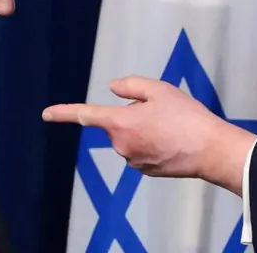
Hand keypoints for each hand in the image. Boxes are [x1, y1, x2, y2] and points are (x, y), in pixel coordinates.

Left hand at [42, 76, 256, 194]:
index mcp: (120, 123)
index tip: (46, 113)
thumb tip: (113, 89)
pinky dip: (153, 142)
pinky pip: (142, 150)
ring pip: (131, 137)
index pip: (85, 115)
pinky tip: (174, 139)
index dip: (64, 112)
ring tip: (173, 126)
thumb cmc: (187, 117)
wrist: (211, 150)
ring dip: (144, 128)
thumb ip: (131, 85)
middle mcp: (121, 145)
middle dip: (133, 113)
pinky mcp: (147, 170)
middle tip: (162, 109)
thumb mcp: (159, 90)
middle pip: (118, 123)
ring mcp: (134, 161)